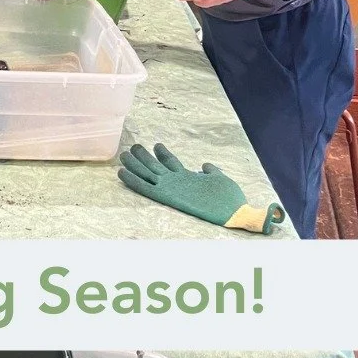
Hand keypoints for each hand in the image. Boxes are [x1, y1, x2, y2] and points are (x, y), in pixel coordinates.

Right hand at [119, 142, 284, 233]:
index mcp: (188, 178)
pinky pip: (146, 188)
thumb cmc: (231, 198)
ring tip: (125, 153)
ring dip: (136, 164)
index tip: (157, 144)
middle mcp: (178, 183)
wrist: (235, 213)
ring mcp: (172, 188)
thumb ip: (211, 171)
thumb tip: (204, 165)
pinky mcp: (169, 196)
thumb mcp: (220, 179)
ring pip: (149, 173)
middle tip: (132, 147)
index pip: (172, 163)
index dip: (164, 154)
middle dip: (144, 158)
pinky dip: (133, 181)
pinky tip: (122, 173)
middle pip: (156, 167)